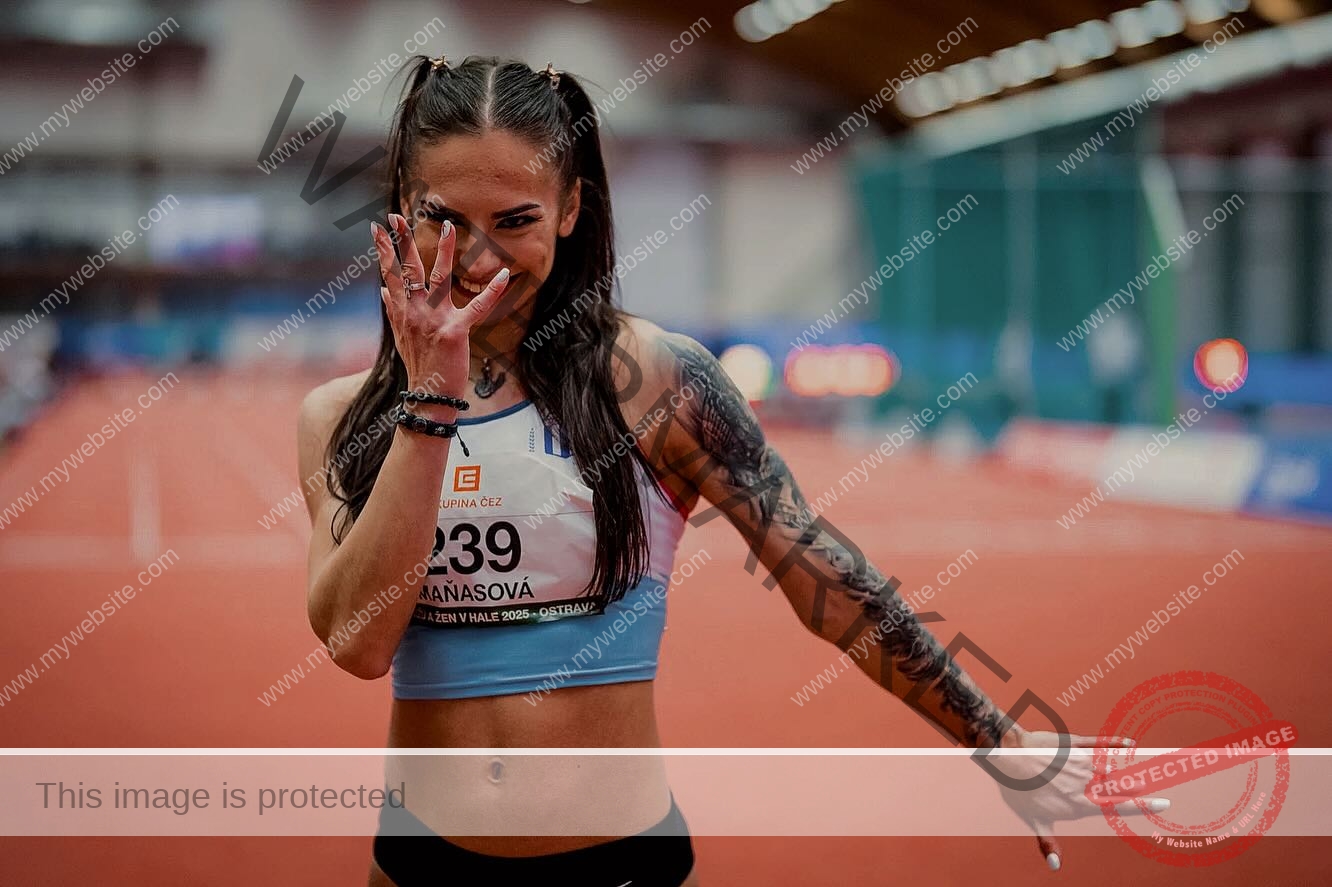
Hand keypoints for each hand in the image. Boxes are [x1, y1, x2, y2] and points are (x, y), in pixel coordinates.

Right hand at [371, 214, 509, 398]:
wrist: (429, 397)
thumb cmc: (419, 366)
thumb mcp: (400, 337)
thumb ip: (392, 311)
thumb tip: (383, 291)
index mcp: (401, 312)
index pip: (389, 274)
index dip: (383, 250)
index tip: (377, 228)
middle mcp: (414, 312)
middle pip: (407, 270)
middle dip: (401, 241)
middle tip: (395, 216)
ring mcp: (434, 320)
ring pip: (438, 278)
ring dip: (445, 252)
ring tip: (448, 227)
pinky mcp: (455, 331)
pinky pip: (477, 307)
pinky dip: (492, 291)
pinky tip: (504, 274)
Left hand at [995, 726, 1169, 872]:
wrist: (1007, 756)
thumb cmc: (1018, 790)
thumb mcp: (1033, 820)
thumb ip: (1048, 843)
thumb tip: (1056, 868)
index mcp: (1079, 804)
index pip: (1116, 806)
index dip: (1140, 806)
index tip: (1162, 804)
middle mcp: (1084, 783)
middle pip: (1118, 786)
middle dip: (1135, 787)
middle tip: (1151, 785)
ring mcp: (1080, 762)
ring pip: (1109, 767)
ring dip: (1126, 770)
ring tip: (1141, 772)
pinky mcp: (1073, 744)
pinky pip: (1099, 743)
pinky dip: (1115, 743)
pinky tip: (1129, 742)